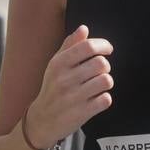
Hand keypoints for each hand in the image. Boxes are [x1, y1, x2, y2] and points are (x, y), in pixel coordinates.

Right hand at [24, 25, 113, 149]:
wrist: (42, 120)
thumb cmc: (52, 89)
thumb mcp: (55, 65)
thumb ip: (70, 46)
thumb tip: (84, 29)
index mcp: (58, 64)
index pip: (88, 46)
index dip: (103, 45)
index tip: (107, 49)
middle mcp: (64, 79)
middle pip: (101, 63)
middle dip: (105, 67)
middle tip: (99, 72)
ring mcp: (73, 97)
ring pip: (106, 81)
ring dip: (106, 83)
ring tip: (98, 86)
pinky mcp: (81, 113)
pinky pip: (105, 100)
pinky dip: (104, 99)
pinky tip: (95, 99)